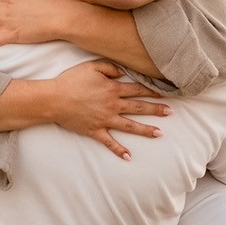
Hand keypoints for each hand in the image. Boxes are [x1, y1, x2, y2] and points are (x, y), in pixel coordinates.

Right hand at [51, 59, 169, 159]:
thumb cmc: (71, 81)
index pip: (137, 89)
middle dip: (156, 110)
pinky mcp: (95, 131)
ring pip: (130, 126)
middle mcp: (112, 105)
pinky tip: (129, 157)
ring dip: (146, 130)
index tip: (165, 93)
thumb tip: (124, 72)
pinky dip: (119, 150)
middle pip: (138, 108)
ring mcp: (105, 120)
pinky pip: (110, 142)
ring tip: (160, 133)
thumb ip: (110, 68)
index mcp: (113, 89)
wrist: (54, 99)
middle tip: (171, 112)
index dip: (152, 91)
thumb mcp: (91, 67)